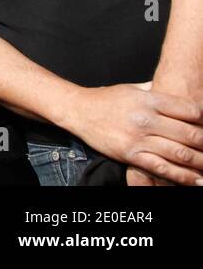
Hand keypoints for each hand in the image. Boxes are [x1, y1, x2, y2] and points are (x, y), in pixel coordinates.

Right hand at [68, 83, 202, 185]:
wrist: (78, 110)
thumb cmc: (108, 99)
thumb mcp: (134, 89)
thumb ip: (158, 92)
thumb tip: (181, 96)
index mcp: (149, 100)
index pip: (190, 110)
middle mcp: (146, 119)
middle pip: (190, 134)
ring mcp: (138, 138)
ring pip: (180, 153)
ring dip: (200, 162)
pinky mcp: (130, 154)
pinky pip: (162, 168)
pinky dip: (182, 176)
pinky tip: (196, 179)